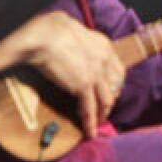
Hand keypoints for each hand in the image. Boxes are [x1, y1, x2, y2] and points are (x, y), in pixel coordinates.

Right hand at [0, 11, 123, 137]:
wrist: (44, 34)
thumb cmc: (50, 29)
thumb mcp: (74, 32)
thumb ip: (78, 43)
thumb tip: (68, 45)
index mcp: (104, 45)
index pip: (117, 70)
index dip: (115, 84)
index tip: (110, 93)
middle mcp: (106, 59)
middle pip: (115, 86)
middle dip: (110, 101)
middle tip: (104, 112)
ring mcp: (97, 74)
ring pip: (106, 100)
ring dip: (102, 115)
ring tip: (97, 124)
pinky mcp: (84, 85)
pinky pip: (90, 109)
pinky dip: (90, 123)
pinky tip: (89, 132)